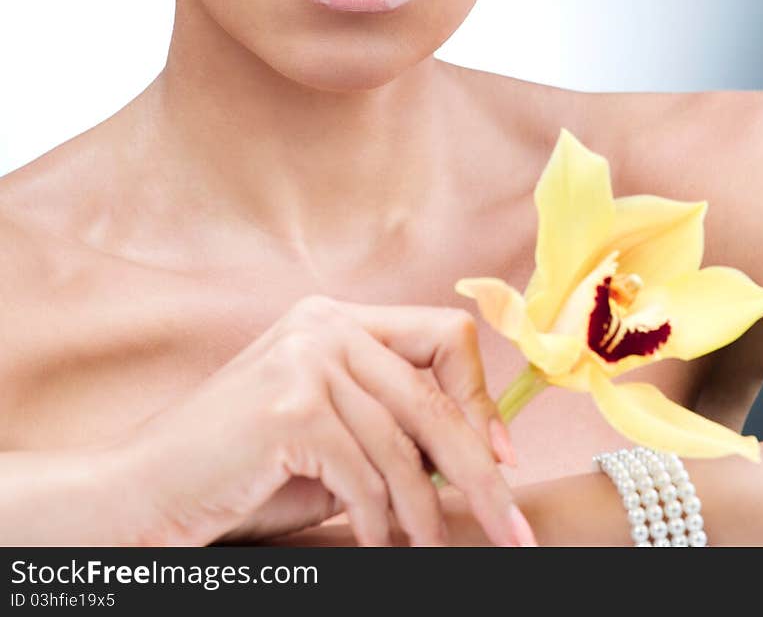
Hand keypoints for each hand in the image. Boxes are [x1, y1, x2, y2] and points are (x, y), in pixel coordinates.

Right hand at [117, 294, 532, 546]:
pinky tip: (377, 541)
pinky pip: (365, 474)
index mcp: (339, 319)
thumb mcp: (334, 439)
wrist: (149, 490)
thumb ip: (393, 429)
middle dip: (480, 470)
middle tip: (509, 526)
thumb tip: (481, 455)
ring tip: (422, 547)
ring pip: (404, 446)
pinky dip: (380, 520)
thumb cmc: (245, 472)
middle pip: (436, 396)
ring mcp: (306, 359)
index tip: (501, 457)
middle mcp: (326, 325)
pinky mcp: (290, 405)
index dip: (480, 397)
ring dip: (422, 512)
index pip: (445, 335)